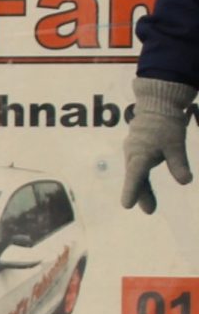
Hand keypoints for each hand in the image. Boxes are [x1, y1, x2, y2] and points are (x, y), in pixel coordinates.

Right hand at [122, 77, 195, 213]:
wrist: (158, 102)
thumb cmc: (166, 123)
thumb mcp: (176, 144)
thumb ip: (178, 163)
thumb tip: (185, 182)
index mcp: (140, 155)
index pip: (135, 177)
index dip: (132, 191)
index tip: (127, 206)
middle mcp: (133, 155)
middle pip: (136, 178)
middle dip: (142, 194)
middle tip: (150, 210)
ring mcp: (133, 151)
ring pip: (137, 173)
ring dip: (143, 187)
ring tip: (150, 203)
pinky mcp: (137, 147)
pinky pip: (138, 166)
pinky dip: (142, 177)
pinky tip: (146, 182)